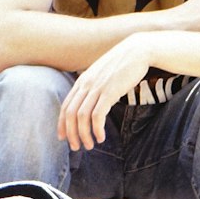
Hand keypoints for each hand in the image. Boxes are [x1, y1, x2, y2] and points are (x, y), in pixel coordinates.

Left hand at [58, 36, 166, 150]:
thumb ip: (94, 86)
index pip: (65, 106)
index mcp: (82, 81)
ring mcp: (97, 87)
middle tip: (76, 147)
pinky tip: (101, 137)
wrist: (137, 51)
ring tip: (89, 145)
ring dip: (84, 135)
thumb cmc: (122, 64)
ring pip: (82, 116)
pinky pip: (98, 115)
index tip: (63, 138)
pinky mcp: (110, 91)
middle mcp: (86, 84)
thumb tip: (91, 102)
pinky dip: (97, 129)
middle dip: (71, 133)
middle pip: (70, 113)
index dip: (62, 124)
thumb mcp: (102, 74)